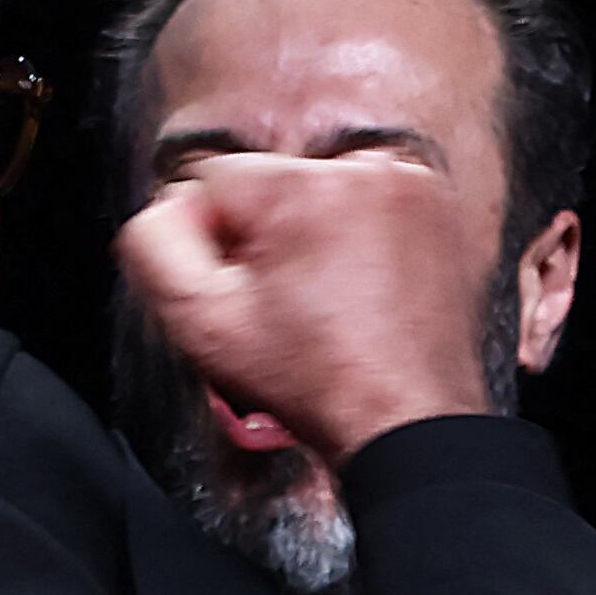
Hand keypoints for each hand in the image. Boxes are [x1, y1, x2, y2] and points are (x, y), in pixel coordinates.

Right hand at [117, 152, 495, 465]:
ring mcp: (412, 191)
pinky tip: (355, 297)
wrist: (407, 422)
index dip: (212, 243)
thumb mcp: (200, 322)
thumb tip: (169, 208)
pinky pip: (369, 213)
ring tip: (321, 305)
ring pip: (319, 200)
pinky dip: (356, 246)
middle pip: (271, 189)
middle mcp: (366, 172)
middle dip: (263, 243)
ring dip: (309, 242)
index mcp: (303, 186)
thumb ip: (155, 244)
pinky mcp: (440, 214)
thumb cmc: (321, 384)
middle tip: (280, 306)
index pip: (214, 182)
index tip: (238, 290)